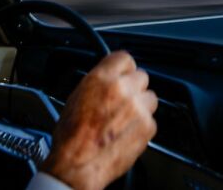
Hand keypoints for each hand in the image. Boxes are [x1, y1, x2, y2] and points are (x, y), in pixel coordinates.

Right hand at [41, 51, 157, 189]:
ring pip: (150, 97)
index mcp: (102, 78)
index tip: (124, 74)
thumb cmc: (71, 136)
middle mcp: (122, 89)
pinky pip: (151, 119)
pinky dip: (142, 126)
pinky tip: (126, 133)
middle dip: (134, 87)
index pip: (125, 58)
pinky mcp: (148, 126)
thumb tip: (109, 79)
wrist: (78, 164)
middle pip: (141, 76)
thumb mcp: (77, 97)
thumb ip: (98, 83)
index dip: (124, 68)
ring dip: (141, 105)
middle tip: (123, 101)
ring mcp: (138, 107)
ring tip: (125, 119)